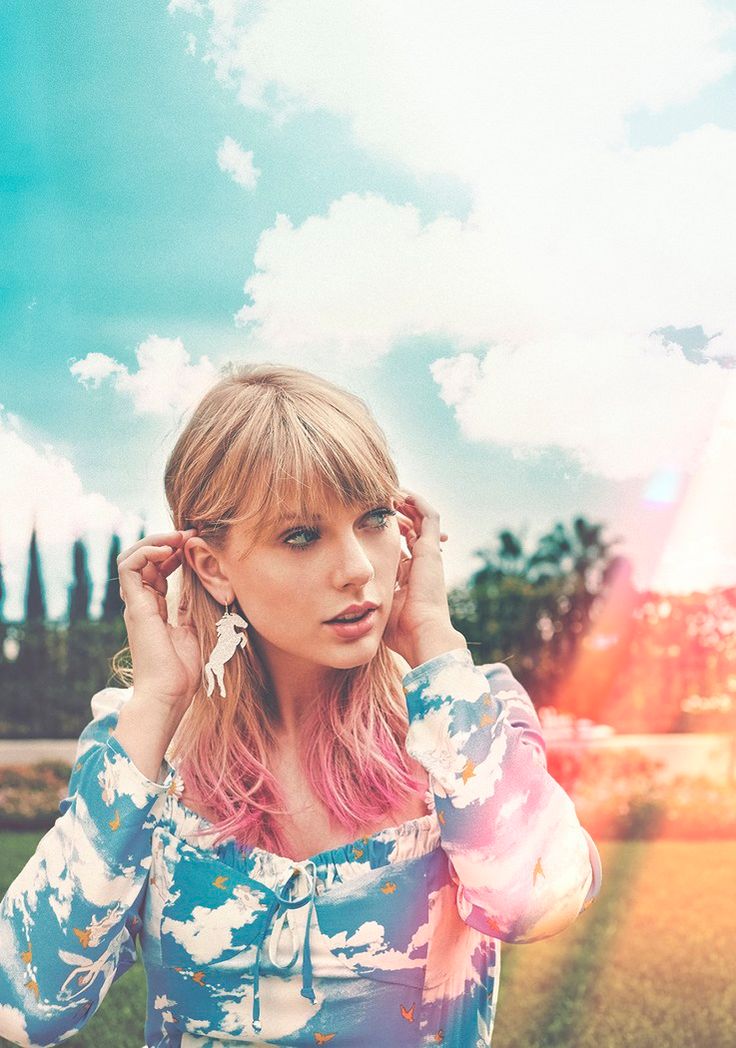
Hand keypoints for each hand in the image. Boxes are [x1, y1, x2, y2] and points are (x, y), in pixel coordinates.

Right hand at [117, 529, 201, 711]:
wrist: (169, 695)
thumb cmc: (182, 672)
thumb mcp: (194, 629)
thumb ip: (192, 606)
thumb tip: (202, 583)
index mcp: (155, 609)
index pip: (158, 569)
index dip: (175, 552)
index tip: (197, 543)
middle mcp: (142, 603)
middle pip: (144, 559)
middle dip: (167, 541)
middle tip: (191, 533)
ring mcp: (136, 604)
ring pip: (131, 558)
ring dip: (155, 541)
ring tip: (178, 537)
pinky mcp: (135, 606)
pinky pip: (129, 567)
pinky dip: (146, 552)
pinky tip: (168, 550)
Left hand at [383, 490, 462, 666]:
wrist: (422, 633)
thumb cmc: (400, 630)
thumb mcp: (377, 609)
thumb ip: (366, 599)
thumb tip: (345, 602)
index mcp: (410, 576)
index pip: (399, 547)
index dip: (386, 535)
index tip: (366, 524)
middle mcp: (422, 562)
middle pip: (410, 529)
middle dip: (394, 515)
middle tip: (376, 502)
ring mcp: (429, 553)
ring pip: (420, 518)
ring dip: (404, 503)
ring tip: (386, 491)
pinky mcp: (432, 548)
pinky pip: (428, 515)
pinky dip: (415, 502)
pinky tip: (397, 493)